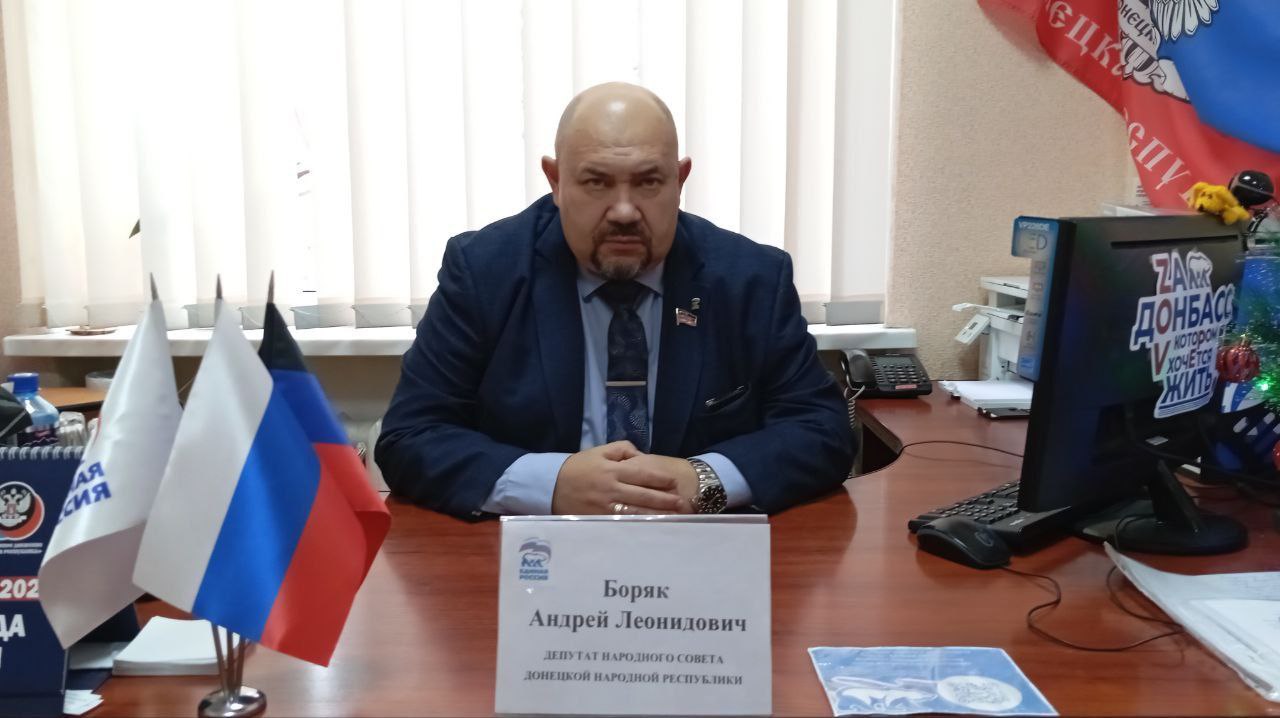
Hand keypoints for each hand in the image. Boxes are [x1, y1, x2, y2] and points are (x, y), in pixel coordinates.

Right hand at [551, 441, 685, 514]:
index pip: (642, 474)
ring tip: (673, 516)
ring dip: (657, 514)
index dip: (660, 479)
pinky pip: (623, 522)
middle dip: (664, 500)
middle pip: (644, 495)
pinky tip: (651, 525)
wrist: (550, 486)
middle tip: (682, 503)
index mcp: (612, 470)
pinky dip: (639, 523)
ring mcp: (606, 506)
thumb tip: (642, 456)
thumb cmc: (578, 467)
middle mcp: (611, 488)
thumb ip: (622, 450)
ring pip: (636, 511)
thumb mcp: (599, 451)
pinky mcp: (600, 519)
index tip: (675, 483)